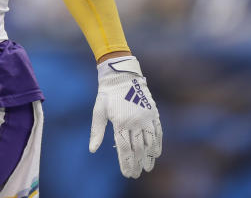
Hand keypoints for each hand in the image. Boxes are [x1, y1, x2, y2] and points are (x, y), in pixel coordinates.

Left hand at [89, 55, 162, 177]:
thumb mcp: (98, 111)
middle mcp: (135, 122)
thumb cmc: (107, 94)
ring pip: (150, 142)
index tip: (127, 174)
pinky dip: (158, 144)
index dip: (126, 163)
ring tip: (148, 168)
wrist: (121, 75)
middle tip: (136, 174)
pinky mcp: (153, 113)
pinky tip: (156, 153)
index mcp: (120, 122)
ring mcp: (146, 117)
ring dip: (149, 157)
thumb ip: (97, 131)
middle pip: (138, 149)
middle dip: (137, 164)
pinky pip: (158, 132)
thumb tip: (92, 150)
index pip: (124, 149)